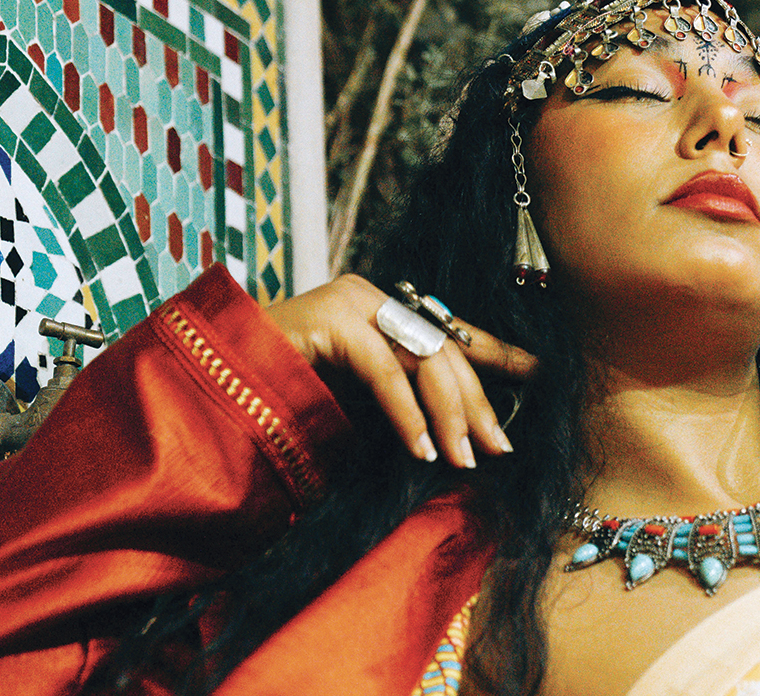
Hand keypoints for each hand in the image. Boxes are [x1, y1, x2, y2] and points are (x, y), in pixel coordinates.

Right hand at [266, 274, 535, 466]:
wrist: (218, 383)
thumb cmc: (289, 398)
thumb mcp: (362, 402)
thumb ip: (405, 401)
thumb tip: (465, 437)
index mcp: (387, 311)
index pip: (455, 333)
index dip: (500, 355)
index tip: (542, 376)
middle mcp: (376, 298)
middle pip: (447, 351)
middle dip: (477, 404)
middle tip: (499, 449)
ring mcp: (354, 302)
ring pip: (424, 358)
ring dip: (449, 416)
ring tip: (463, 461)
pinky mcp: (333, 318)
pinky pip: (385, 370)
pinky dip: (407, 414)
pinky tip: (421, 450)